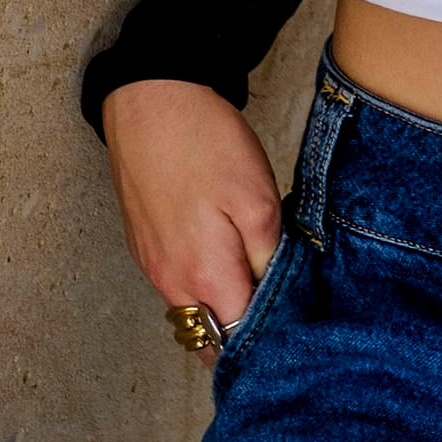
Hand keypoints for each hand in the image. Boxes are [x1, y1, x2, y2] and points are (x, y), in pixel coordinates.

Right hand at [103, 79, 280, 352]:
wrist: (151, 104)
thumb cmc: (207, 147)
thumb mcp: (258, 201)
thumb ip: (267, 259)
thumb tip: (274, 297)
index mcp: (204, 275)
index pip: (238, 336)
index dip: (269, 337)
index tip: (297, 329)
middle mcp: (171, 282)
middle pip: (211, 333)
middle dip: (244, 334)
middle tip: (284, 314)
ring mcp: (153, 265)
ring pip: (193, 310)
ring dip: (223, 308)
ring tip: (261, 285)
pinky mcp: (145, 246)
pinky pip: (177, 284)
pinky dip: (203, 285)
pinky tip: (229, 260)